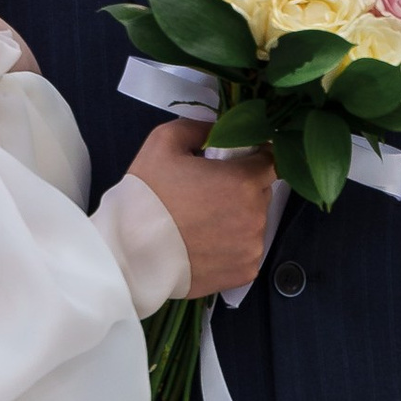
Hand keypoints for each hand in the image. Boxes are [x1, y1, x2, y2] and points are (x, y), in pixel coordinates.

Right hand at [127, 120, 275, 297]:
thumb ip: (198, 127)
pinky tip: (206, 246)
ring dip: (238, 220)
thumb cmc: (148, 196)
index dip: (253, 159)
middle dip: (243, 190)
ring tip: (204, 224)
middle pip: (262, 194)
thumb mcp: (163, 142)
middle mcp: (256, 216)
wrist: (130, 253)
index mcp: (244, 181)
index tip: (233, 164)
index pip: (270, 162)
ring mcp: (252, 248)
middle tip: (209, 195)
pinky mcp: (244, 274)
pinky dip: (233, 248)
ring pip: (255, 225)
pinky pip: (246, 253)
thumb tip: (217, 127)